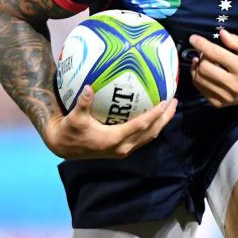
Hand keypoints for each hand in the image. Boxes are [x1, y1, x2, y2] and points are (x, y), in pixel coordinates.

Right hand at [44, 85, 177, 158]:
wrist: (64, 148)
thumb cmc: (70, 131)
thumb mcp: (75, 117)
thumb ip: (83, 103)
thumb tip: (88, 87)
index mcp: (114, 139)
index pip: (141, 125)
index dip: (156, 114)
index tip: (166, 102)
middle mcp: (122, 147)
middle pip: (151, 132)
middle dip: (165, 118)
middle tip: (174, 102)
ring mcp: (123, 150)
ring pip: (148, 137)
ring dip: (161, 123)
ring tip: (170, 108)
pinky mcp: (121, 149)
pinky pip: (142, 138)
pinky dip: (151, 127)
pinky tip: (154, 115)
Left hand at [189, 29, 237, 107]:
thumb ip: (236, 40)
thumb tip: (221, 34)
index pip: (216, 54)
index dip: (202, 44)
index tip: (193, 38)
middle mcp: (234, 85)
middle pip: (204, 68)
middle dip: (201, 57)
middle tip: (204, 52)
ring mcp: (226, 96)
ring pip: (199, 79)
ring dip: (197, 67)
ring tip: (203, 60)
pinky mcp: (219, 103)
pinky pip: (200, 89)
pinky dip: (197, 78)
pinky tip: (202, 71)